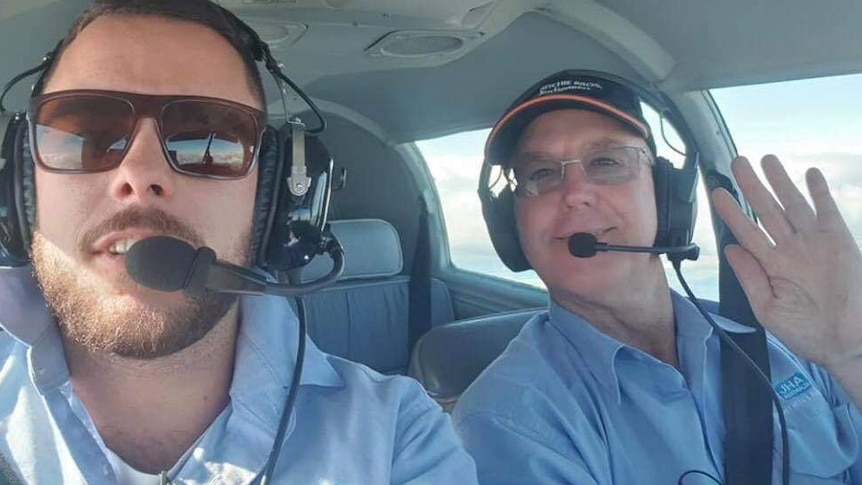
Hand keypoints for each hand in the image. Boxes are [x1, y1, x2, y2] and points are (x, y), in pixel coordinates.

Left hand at [712, 155, 861, 373]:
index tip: (718, 194)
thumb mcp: (768, 309)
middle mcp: (790, 250)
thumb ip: (750, 278)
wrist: (846, 343)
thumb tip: (730, 249)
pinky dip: (819, 193)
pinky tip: (809, 175)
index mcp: (770, 266)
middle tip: (736, 163)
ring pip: (793, 205)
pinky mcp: (839, 242)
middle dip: (751, 186)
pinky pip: (827, 212)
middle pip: (766, 210)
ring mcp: (814, 244)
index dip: (731, 213)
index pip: (746, 232)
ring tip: (766, 160)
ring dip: (780, 182)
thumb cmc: (807, 332)